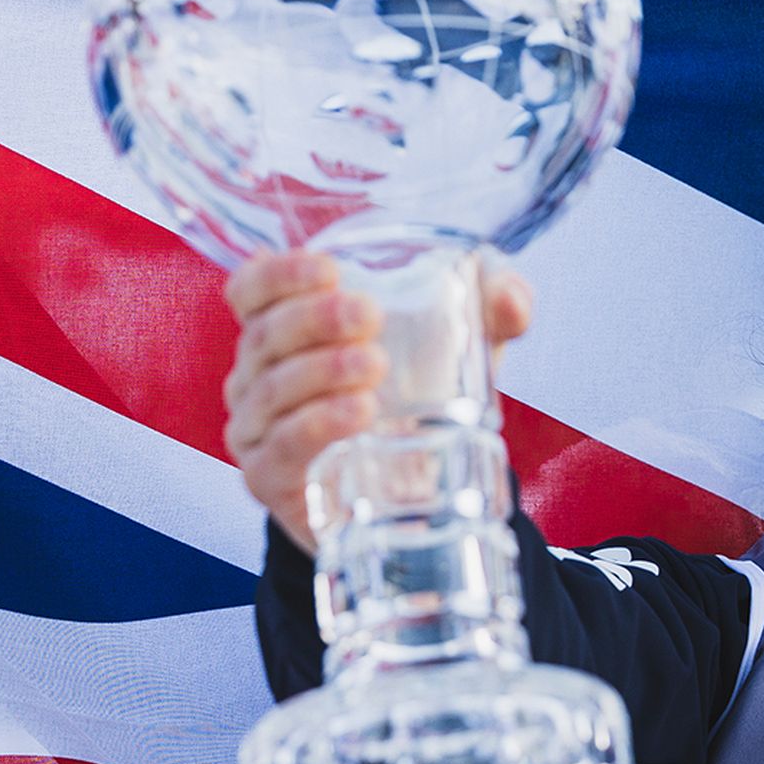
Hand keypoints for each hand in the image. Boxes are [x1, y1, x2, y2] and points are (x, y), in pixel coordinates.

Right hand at [222, 250, 534, 552]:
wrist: (414, 493)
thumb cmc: (423, 396)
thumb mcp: (460, 343)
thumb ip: (492, 310)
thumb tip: (512, 299)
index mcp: (286, 327)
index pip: (251, 288)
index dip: (278, 273)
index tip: (330, 270)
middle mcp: (258, 373)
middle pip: (264, 334)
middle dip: (313, 319)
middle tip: (369, 316)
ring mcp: (258, 428)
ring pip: (273, 389)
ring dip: (321, 372)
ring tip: (376, 366)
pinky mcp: (270, 477)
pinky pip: (281, 446)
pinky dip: (317, 425)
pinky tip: (359, 412)